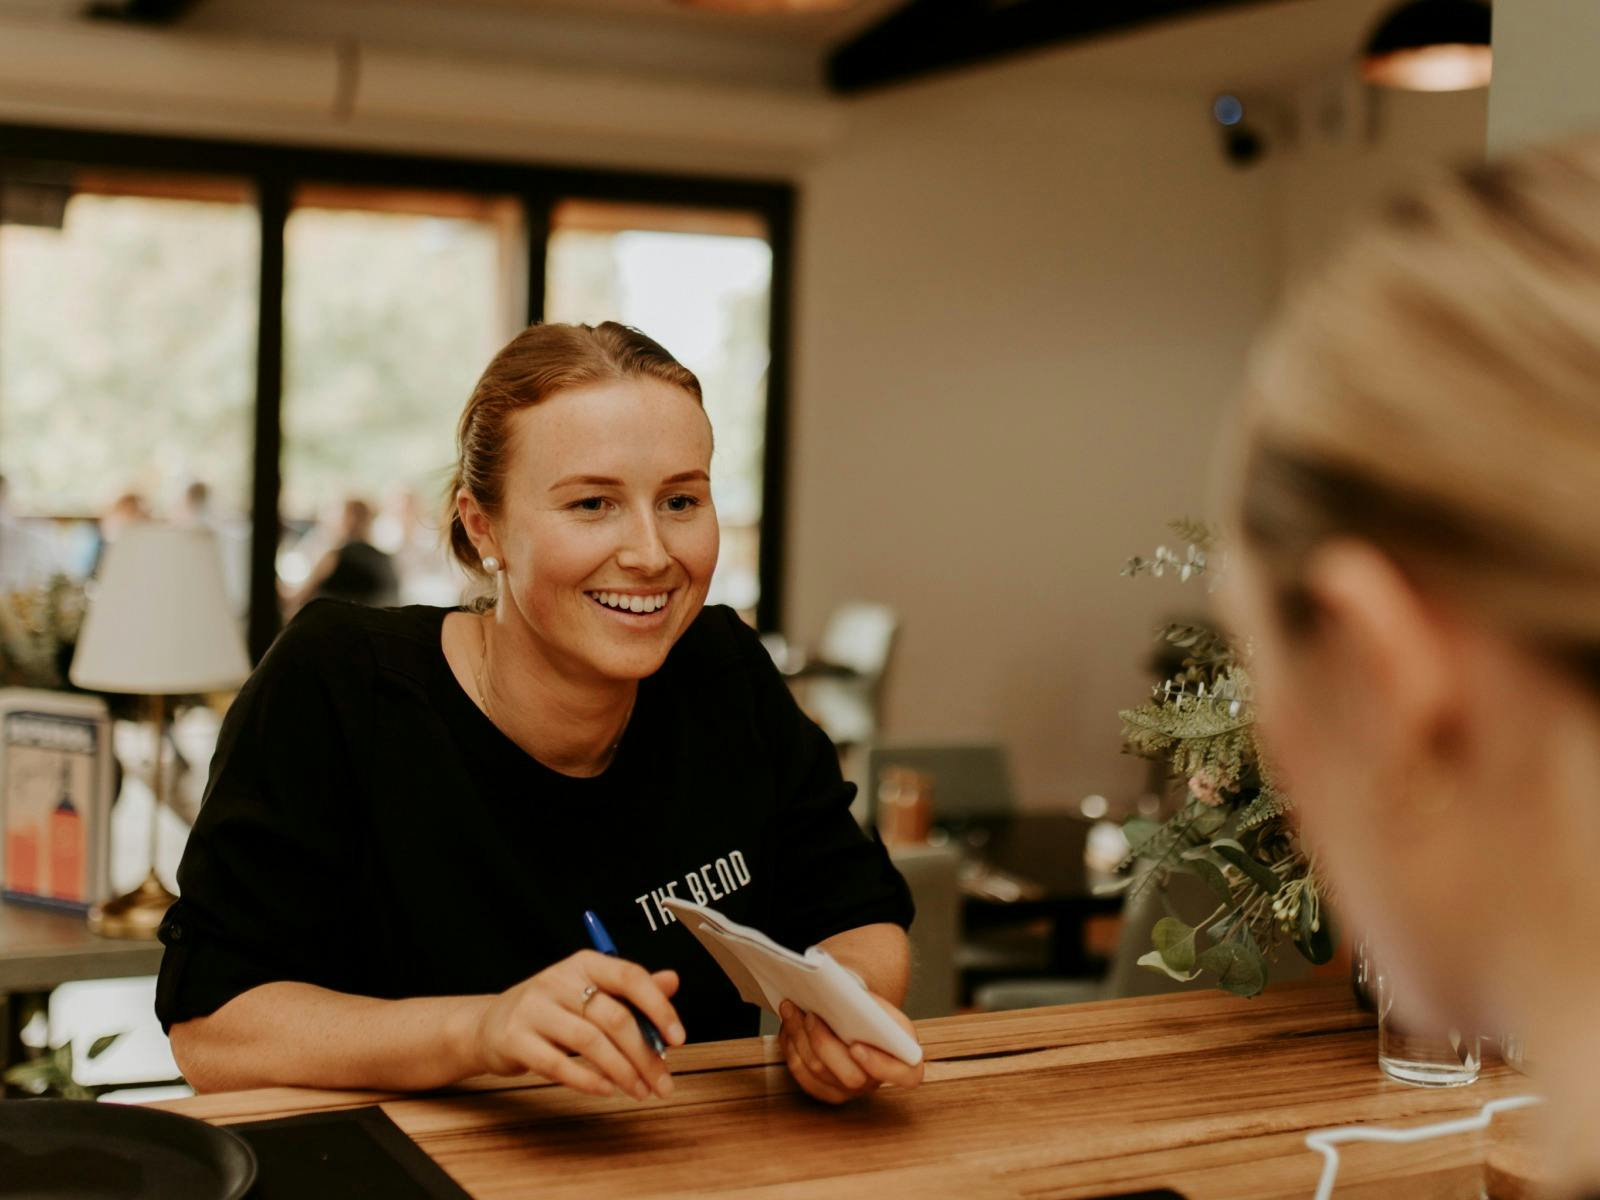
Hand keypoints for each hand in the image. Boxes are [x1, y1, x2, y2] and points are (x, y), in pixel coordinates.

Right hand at [468, 950, 685, 1100]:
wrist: (491, 1025)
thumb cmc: (553, 1009)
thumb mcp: (591, 991)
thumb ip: (632, 989)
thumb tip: (673, 981)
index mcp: (584, 963)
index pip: (629, 977)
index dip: (658, 1007)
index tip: (678, 1038)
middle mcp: (557, 980)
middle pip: (613, 1016)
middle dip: (645, 1054)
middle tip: (663, 1082)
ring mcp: (533, 1008)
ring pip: (589, 1042)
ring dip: (622, 1071)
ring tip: (640, 1091)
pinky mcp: (515, 1039)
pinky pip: (557, 1063)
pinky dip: (587, 1080)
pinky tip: (607, 1091)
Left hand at [777, 994, 923, 1103]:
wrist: (854, 1016)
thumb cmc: (868, 1008)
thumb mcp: (879, 1004)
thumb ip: (871, 1009)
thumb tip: (844, 1003)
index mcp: (903, 1059)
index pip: (907, 1076)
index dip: (881, 1066)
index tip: (856, 1046)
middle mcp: (877, 1081)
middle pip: (851, 1078)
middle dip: (825, 1043)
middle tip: (812, 1015)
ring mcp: (850, 1091)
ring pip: (819, 1072)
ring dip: (801, 1037)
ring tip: (791, 1008)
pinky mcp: (825, 1091)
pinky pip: (803, 1075)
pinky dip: (792, 1046)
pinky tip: (789, 1024)